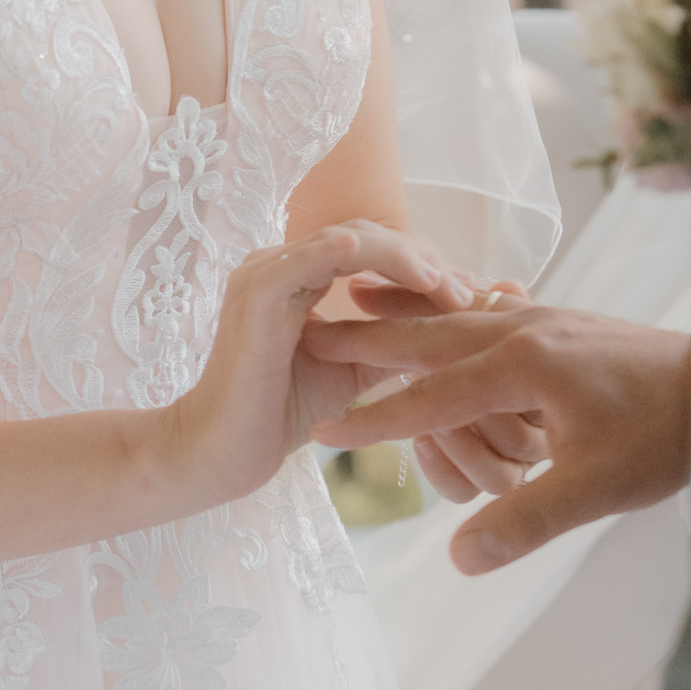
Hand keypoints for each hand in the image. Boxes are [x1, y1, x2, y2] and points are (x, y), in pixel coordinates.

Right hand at [165, 222, 473, 511]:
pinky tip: (373, 257)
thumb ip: (392, 340)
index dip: (419, 262)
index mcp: (298, 274)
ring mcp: (264, 273)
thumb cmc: (283, 411)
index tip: (466, 290)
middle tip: (464, 290)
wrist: (224, 454)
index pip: (370, 247)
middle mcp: (279, 262)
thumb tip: (452, 327)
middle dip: (420, 258)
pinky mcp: (256, 295)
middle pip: (365, 236)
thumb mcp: (353, 367)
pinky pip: (302, 261)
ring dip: (400, 258)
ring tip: (441, 286)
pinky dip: (339, 252)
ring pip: (345, 240)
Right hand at [306, 305, 690, 573]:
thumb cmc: (665, 436)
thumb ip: (525, 520)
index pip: (431, 398)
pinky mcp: (562, 320)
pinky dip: (449, 311)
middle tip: (312, 327)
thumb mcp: (596, 488)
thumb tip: (456, 558)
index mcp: (522, 365)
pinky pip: (487, 311)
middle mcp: (524, 330)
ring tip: (359, 300)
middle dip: (370, 337)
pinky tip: (444, 310)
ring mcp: (544, 318)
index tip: (323, 432)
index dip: (377, 420)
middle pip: (431, 335)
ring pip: (458, 315)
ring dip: (406, 313)